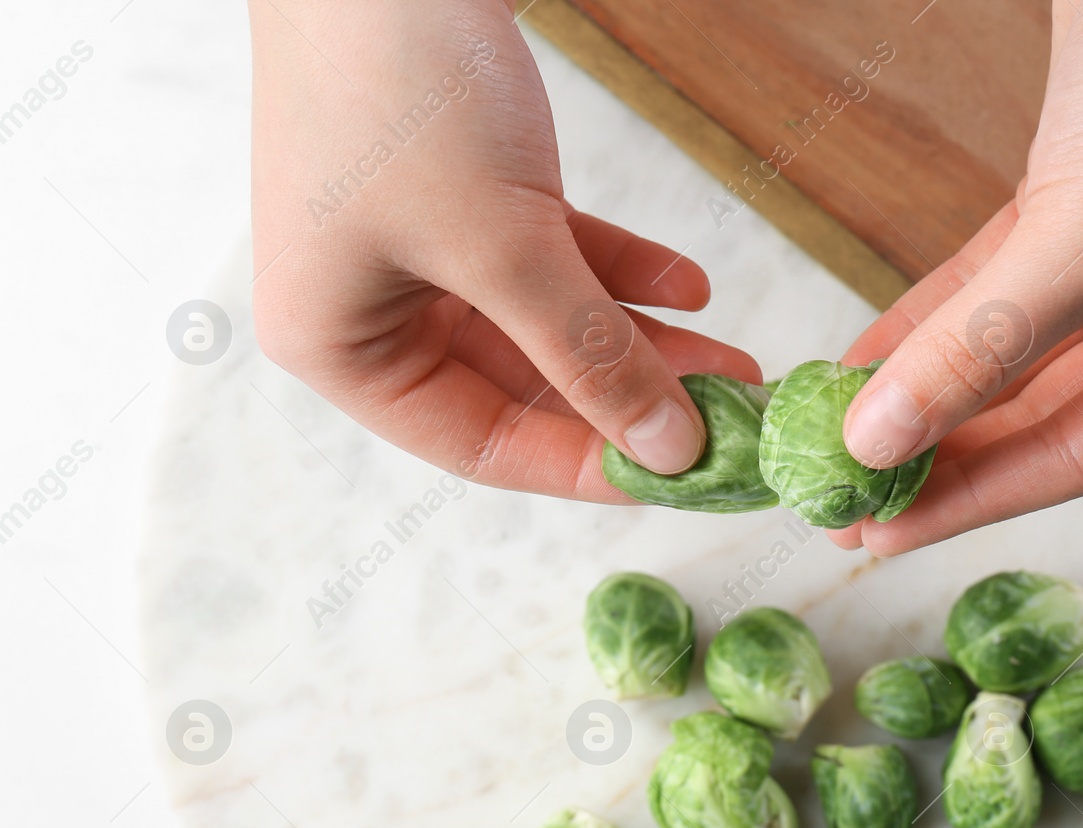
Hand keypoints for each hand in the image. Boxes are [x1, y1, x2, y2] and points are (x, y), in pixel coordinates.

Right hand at [248, 0, 757, 499]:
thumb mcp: (504, 246)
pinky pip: (552, 259)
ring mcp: (420, 251)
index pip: (485, 445)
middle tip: (729, 420)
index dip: (591, 466)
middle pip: (526, 389)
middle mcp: (374, 311)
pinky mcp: (463, 195)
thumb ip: (590, 356)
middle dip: (629, 399)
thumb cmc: (403, 91)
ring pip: (548, 327)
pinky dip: (619, 270)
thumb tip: (670, 450)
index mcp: (343, 348)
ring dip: (640, 341)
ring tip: (733, 361)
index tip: (687, 475)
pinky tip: (691, 283)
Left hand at [833, 0, 1082, 552]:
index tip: (880, 532)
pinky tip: (859, 364)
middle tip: (845, 499)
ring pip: (1008, 360)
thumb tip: (877, 442)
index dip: (975, 499)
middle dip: (939, 455)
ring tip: (837, 443)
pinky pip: (990, 297)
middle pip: (1039, 418)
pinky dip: (927, 328)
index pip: (1082, 458)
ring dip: (923, 396)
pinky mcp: (1077, 212)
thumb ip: (980, 350)